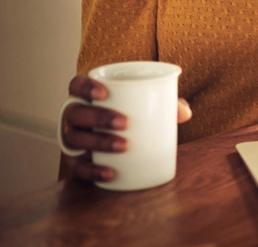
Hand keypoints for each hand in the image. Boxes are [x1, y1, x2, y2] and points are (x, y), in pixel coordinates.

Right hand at [59, 74, 192, 182]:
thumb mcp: (150, 105)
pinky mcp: (76, 160)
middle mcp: (75, 115)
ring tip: (124, 146)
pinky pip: (77, 167)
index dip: (85, 87)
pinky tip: (109, 172)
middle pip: (76, 112)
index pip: (76, 84)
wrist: (124, 139)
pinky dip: (92, 170)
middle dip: (98, 117)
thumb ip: (168, 103)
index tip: (105, 93)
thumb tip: (185, 113)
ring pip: (75, 139)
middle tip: (125, 123)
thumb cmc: (135, 113)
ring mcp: (72, 138)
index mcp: (88, 95)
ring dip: (98, 142)